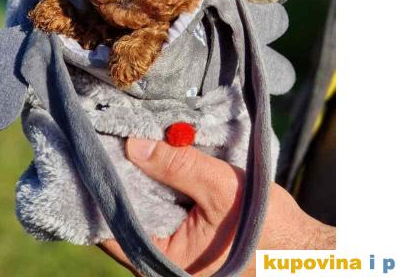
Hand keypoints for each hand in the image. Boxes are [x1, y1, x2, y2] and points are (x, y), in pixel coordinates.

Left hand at [99, 138, 334, 276]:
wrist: (303, 250)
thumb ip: (177, 166)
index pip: (109, 224)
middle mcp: (160, 259)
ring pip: (141, 208)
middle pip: (122, 213)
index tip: (93, 150)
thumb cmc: (267, 228)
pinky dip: (156, 182)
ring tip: (128, 139)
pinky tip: (155, 156)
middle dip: (119, 176)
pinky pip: (159, 207)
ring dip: (138, 177)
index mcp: (162, 261)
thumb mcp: (220, 189)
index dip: (99, 186)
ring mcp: (172, 248)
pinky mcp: (184, 236)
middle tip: (109, 135)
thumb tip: (132, 144)